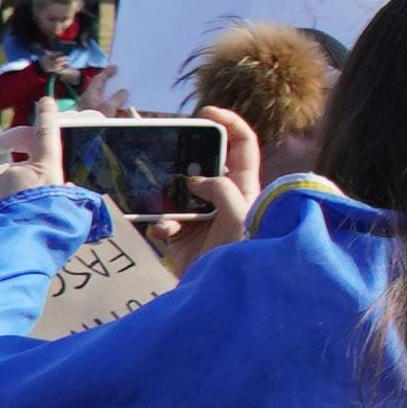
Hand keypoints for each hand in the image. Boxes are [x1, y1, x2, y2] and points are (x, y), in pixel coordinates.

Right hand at [136, 101, 265, 274]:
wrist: (223, 296)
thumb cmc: (243, 253)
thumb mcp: (241, 216)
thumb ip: (223, 190)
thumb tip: (197, 181)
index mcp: (246, 187)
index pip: (243, 146)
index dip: (229, 123)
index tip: (206, 111)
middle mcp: (224, 198)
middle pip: (203, 164)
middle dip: (185, 159)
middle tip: (170, 153)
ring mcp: (201, 216)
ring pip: (177, 190)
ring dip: (166, 194)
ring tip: (164, 199)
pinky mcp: (181, 235)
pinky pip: (164, 219)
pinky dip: (160, 223)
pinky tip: (164, 230)